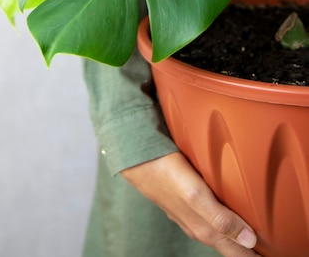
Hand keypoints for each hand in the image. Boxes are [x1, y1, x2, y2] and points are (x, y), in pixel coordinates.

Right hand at [121, 151, 260, 256]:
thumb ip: (220, 218)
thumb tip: (248, 240)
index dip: (252, 254)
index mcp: (204, 227)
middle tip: (263, 250)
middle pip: (228, 245)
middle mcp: (197, 225)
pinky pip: (210, 217)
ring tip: (250, 238)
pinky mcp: (184, 202)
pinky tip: (227, 214)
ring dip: (235, 238)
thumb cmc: (165, 173)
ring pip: (219, 232)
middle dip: (246, 249)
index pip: (236, 251)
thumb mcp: (195, 194)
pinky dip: (224, 221)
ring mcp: (189, 214)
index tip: (267, 254)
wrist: (137, 158)